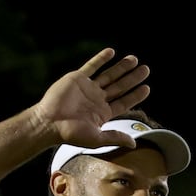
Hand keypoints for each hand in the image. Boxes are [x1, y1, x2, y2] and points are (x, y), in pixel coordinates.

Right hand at [33, 48, 151, 150]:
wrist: (49, 123)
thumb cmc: (70, 134)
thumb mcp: (96, 138)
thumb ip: (115, 137)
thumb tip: (134, 143)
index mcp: (103, 113)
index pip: (123, 102)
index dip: (135, 95)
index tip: (147, 88)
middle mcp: (97, 99)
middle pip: (119, 86)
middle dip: (132, 78)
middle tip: (146, 69)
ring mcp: (88, 88)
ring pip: (108, 75)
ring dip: (121, 67)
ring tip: (134, 59)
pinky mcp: (77, 79)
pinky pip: (92, 66)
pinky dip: (101, 59)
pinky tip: (111, 52)